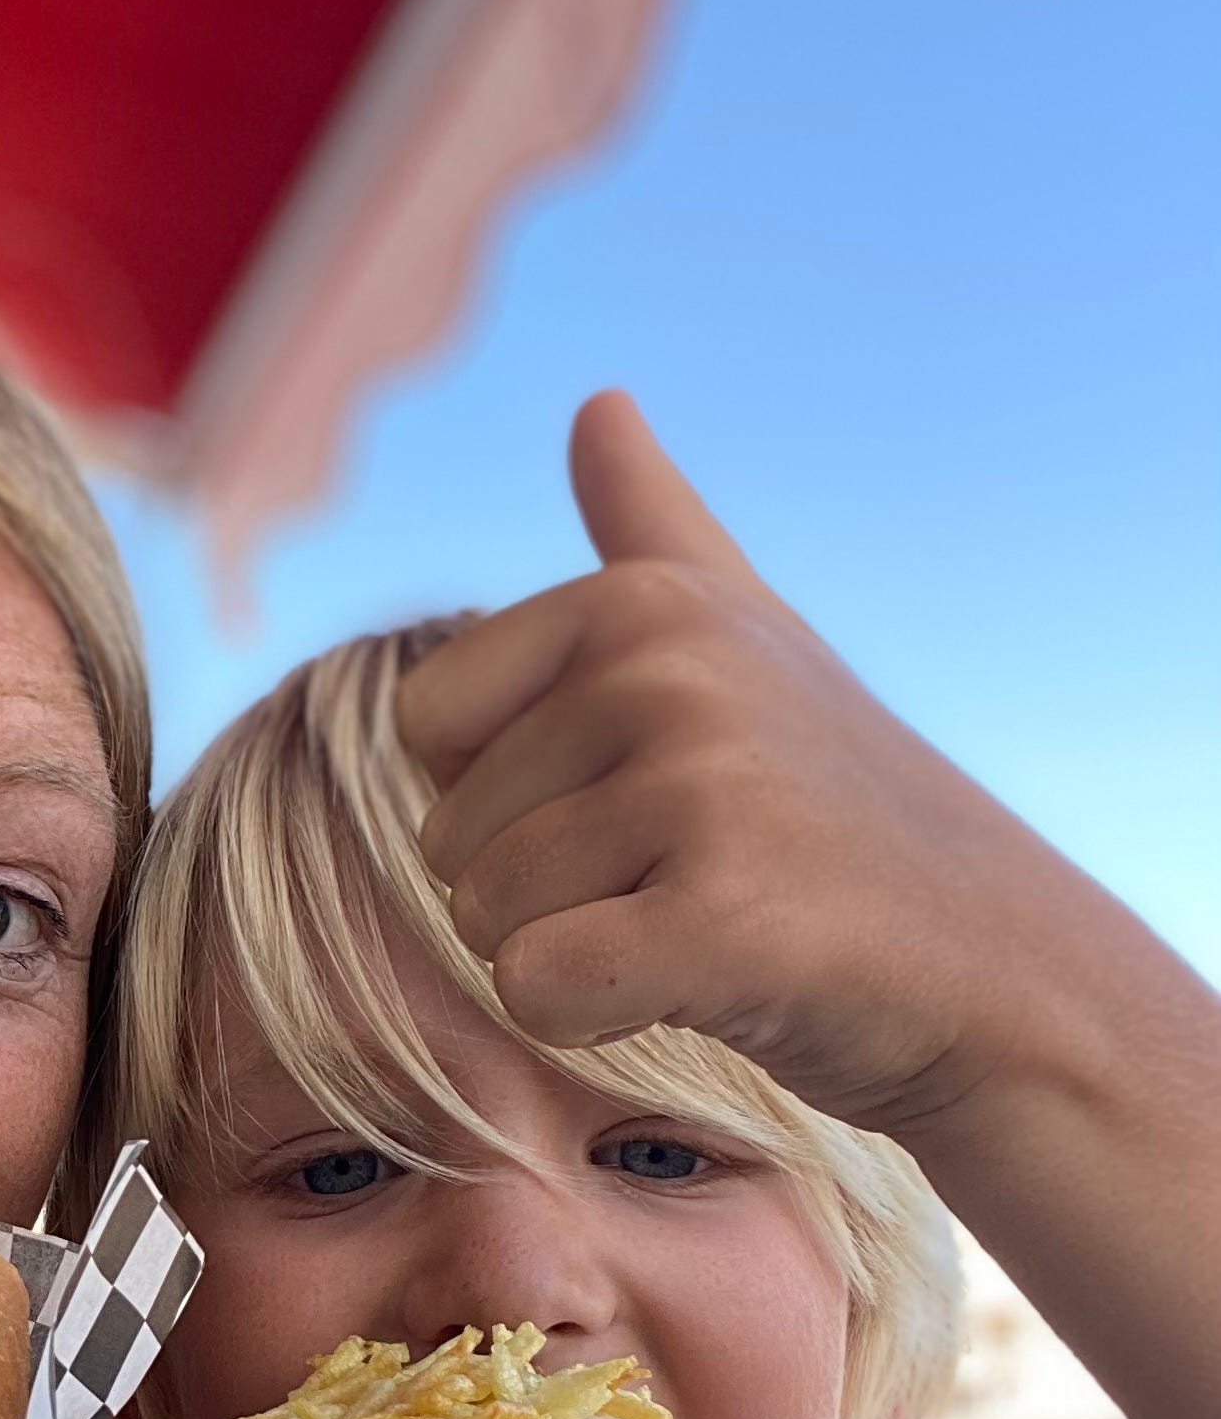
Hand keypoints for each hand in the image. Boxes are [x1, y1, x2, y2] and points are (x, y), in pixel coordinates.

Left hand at [396, 393, 1116, 1142]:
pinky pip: (536, 988)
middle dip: (545, 891)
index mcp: (642, 598)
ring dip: (581, 957)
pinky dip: (597, 1017)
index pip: (424, 725)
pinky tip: (710, 984)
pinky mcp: (725, 917)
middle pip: (447, 837)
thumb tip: (597, 401)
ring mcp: (704, 784)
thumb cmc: (833, 818)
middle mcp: (669, 666)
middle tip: (689, 879)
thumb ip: (654, 527)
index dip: (504, 793)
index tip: (634, 797)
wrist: (993, 966)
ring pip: (485, 922)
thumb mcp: (744, 641)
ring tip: (710, 923)